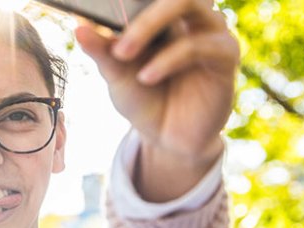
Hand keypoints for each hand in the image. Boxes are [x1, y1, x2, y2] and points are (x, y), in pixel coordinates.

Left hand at [74, 0, 238, 199]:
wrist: (167, 138)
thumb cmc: (143, 99)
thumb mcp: (116, 75)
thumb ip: (101, 50)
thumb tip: (78, 27)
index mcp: (163, 16)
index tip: (98, 3)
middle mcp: (190, 17)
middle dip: (141, 10)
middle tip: (114, 36)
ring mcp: (210, 33)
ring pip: (188, 4)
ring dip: (148, 25)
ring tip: (122, 55)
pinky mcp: (225, 56)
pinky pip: (198, 45)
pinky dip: (167, 59)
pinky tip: (146, 76)